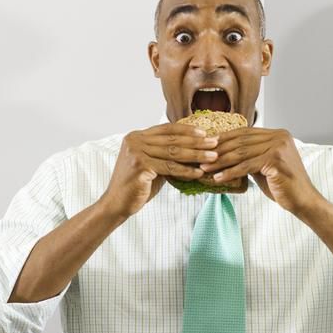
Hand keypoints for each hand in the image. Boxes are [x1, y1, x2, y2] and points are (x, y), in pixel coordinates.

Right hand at [100, 122, 220, 217]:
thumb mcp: (152, 164)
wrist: (117, 204)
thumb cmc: (137, 186)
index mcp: (136, 136)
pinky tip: (199, 173)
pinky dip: (186, 171)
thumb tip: (193, 148)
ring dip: (196, 155)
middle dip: (196, 142)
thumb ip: (165, 154)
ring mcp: (136, 153)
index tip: (205, 133)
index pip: (166, 129)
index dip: (187, 130)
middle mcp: (135, 141)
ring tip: (212, 157)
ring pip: (173, 153)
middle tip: (215, 143)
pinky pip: (169, 168)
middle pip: (172, 140)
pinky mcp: (140, 167)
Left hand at [199, 127, 317, 212]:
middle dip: (218, 151)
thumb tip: (223, 151)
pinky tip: (218, 178)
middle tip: (201, 159)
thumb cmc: (282, 186)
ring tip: (205, 169)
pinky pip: (246, 166)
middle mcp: (279, 136)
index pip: (244, 132)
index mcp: (277, 134)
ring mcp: (279, 147)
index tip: (206, 147)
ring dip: (220, 162)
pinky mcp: (276, 160)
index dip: (224, 139)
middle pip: (241, 142)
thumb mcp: (263, 165)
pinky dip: (230, 172)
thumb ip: (249, 155)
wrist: (302, 201)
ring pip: (242, 153)